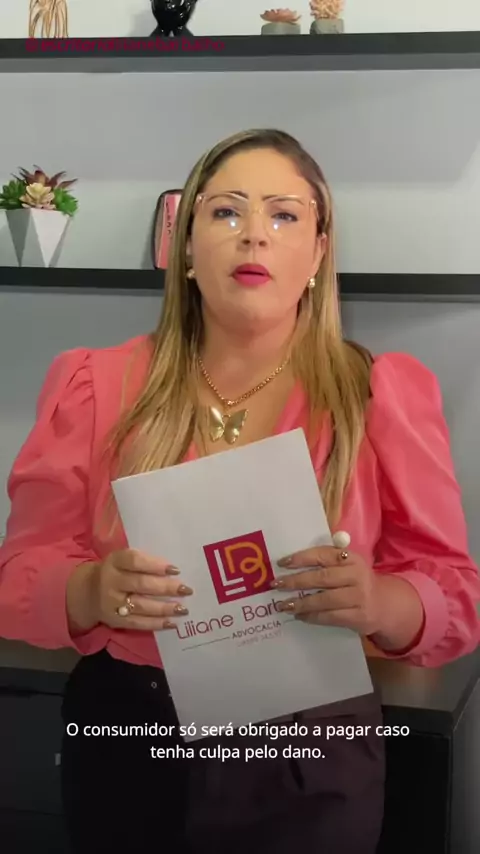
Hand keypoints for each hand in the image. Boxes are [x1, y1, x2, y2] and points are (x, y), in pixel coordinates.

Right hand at [66, 549, 192, 633]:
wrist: (88, 593)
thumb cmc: (117, 572)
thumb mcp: (122, 559)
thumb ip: (143, 561)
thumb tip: (174, 570)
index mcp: (115, 561)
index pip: (135, 561)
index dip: (155, 565)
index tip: (176, 569)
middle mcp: (111, 581)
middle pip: (141, 584)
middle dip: (166, 588)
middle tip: (186, 590)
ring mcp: (112, 603)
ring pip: (141, 606)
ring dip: (164, 608)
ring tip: (183, 609)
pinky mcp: (115, 621)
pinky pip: (138, 623)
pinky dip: (156, 624)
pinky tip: (172, 623)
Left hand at [271, 540, 382, 635]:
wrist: (384, 605)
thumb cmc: (356, 582)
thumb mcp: (347, 566)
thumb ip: (326, 560)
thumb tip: (290, 563)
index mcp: (351, 558)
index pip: (323, 555)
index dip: (302, 558)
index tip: (282, 563)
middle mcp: (356, 575)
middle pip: (322, 578)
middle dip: (296, 581)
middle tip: (276, 585)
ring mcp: (359, 597)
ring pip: (324, 600)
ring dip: (301, 603)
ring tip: (283, 605)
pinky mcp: (358, 617)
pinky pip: (330, 617)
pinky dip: (312, 617)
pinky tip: (299, 616)